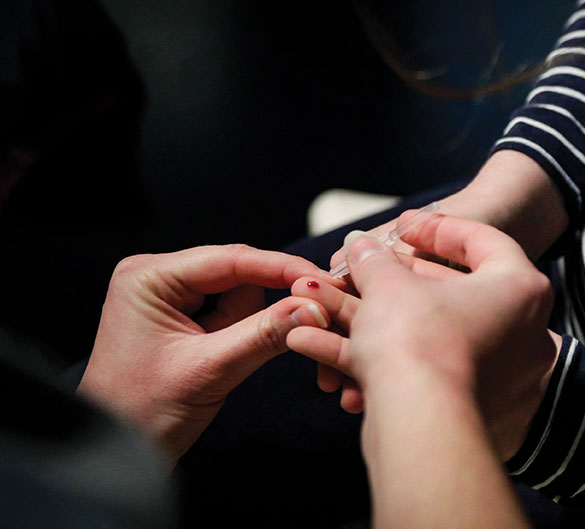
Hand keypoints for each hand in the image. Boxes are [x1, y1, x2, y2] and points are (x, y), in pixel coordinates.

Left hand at [77, 244, 330, 464]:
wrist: (116, 454)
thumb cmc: (140, 414)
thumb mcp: (208, 371)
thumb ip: (263, 335)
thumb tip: (313, 307)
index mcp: (150, 278)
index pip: (231, 259)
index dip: (282, 268)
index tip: (323, 279)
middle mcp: (160, 278)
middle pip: (241, 275)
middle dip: (270, 303)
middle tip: (310, 321)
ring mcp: (173, 298)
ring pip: (243, 296)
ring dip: (258, 325)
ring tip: (236, 362)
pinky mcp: (186, 319)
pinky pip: (235, 314)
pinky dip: (252, 332)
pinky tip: (242, 355)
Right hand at [289, 214, 560, 459]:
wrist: (419, 425)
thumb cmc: (417, 340)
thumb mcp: (388, 284)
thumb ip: (374, 258)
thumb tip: (361, 244)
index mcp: (520, 289)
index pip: (482, 240)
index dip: (435, 228)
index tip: (402, 226)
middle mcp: (522, 334)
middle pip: (450, 294)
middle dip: (396, 281)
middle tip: (367, 269)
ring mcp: (500, 376)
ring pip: (426, 335)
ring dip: (370, 320)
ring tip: (323, 307)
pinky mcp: (473, 411)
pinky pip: (419, 372)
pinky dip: (373, 357)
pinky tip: (317, 345)